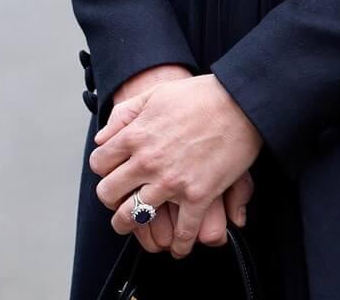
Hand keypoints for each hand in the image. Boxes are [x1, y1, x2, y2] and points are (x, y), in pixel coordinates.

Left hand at [90, 72, 263, 258]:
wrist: (240, 100)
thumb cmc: (201, 94)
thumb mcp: (157, 93)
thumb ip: (126, 113)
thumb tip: (103, 138)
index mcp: (136, 135)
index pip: (99, 162)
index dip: (103, 169)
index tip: (112, 171)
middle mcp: (148, 161)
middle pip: (108, 194)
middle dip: (111, 199)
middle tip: (119, 200)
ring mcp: (171, 182)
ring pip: (134, 218)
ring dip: (132, 225)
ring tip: (137, 225)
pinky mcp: (198, 196)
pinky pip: (181, 232)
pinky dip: (178, 245)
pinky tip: (178, 246)